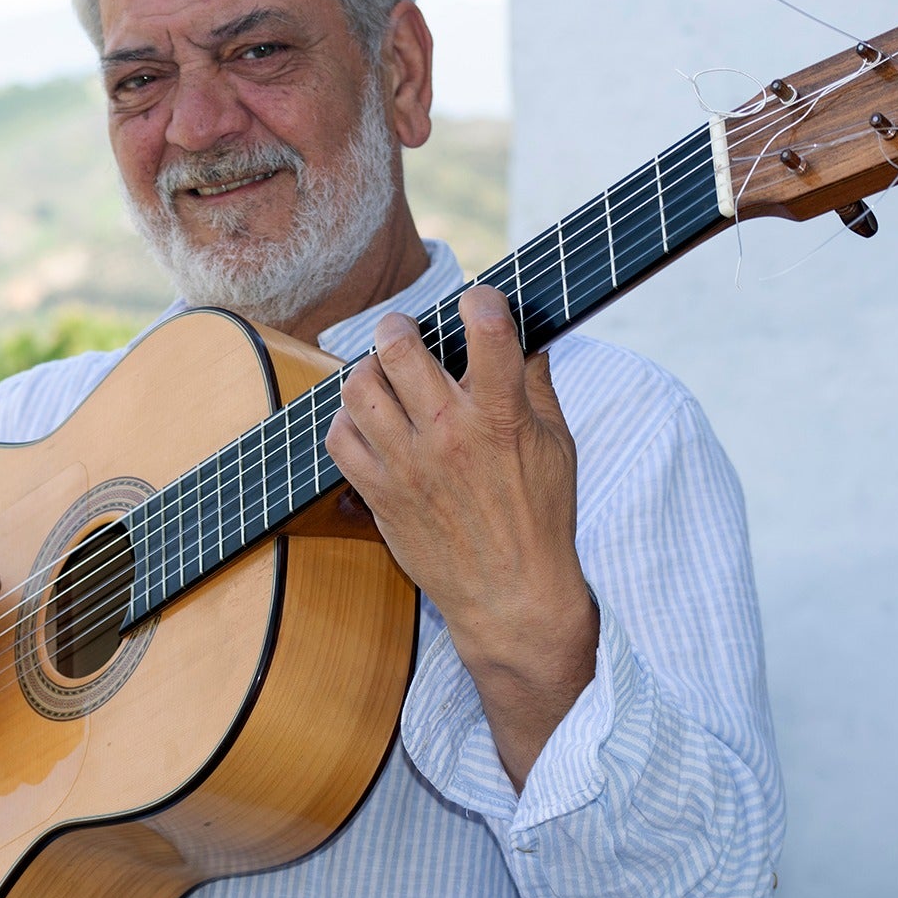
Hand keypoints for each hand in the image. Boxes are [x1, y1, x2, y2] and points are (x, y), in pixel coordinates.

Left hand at [326, 285, 595, 784]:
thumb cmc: (541, 520)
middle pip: (400, 348)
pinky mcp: (379, 494)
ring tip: (380, 374)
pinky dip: (346, 420)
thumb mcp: (558, 447)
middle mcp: (448, 435)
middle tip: (403, 331)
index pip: (488, 332)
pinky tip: (367, 422)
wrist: (510, 598)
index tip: (478, 300)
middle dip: (398, 326)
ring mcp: (407, 465)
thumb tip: (526, 337)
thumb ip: (537, 387)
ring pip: (359, 387)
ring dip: (366, 369)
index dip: (481, 300)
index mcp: (501, 418)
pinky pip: (339, 438)